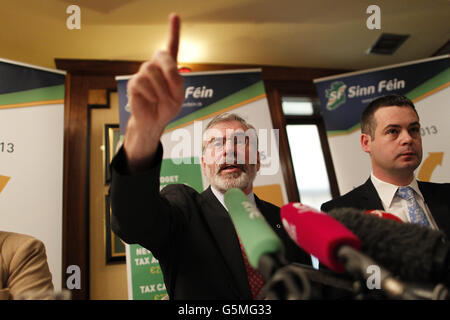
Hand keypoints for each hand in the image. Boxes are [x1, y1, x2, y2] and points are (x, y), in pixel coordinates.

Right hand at [124, 13, 183, 172]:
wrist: (155, 121)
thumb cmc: (167, 107)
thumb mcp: (179, 95)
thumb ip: (177, 81)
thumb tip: (165, 73)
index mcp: (169, 67)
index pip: (172, 46)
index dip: (173, 30)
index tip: (174, 15)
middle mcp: (155, 66)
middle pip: (161, 55)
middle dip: (170, 71)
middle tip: (174, 88)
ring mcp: (143, 73)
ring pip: (151, 70)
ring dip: (161, 88)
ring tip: (161, 99)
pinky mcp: (134, 83)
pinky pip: (142, 82)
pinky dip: (151, 93)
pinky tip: (151, 99)